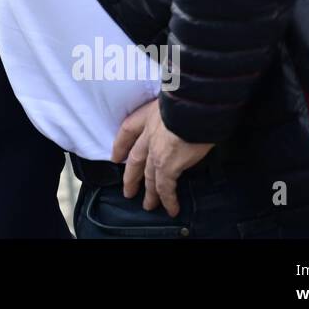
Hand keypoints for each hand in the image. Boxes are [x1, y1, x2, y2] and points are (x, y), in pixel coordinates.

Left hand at [111, 98, 213, 216]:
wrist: (193, 107)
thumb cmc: (187, 99)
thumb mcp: (171, 99)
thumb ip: (170, 112)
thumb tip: (179, 119)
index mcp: (147, 115)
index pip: (127, 131)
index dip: (120, 145)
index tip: (115, 157)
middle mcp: (147, 135)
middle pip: (135, 159)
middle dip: (131, 176)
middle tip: (128, 190)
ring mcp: (155, 152)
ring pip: (148, 176)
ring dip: (149, 193)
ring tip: (148, 205)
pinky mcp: (167, 166)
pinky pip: (165, 187)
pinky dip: (168, 199)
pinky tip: (171, 208)